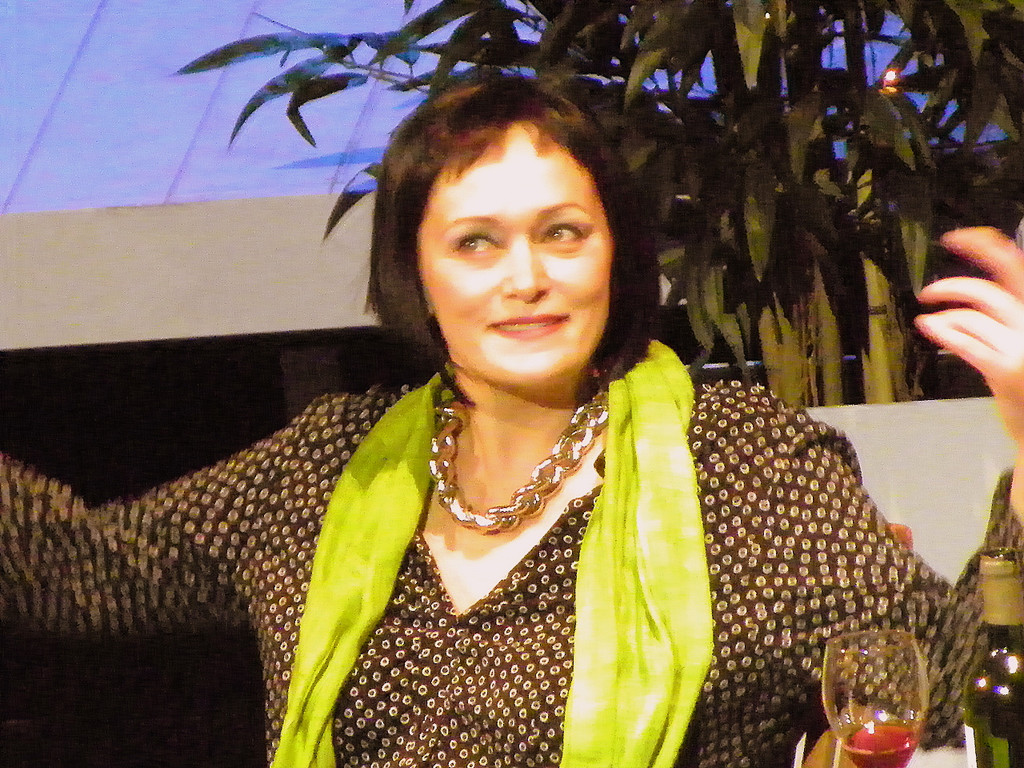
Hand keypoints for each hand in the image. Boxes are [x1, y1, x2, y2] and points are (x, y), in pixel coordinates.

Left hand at [916, 227, 1023, 515]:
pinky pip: (965, 340)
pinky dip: (943, 328)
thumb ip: (1009, 314)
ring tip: (930, 312)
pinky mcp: (1004, 370)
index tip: (960, 237)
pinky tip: (929, 325)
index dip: (987, 246)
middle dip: (959, 278)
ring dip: (946, 309)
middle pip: (996, 285)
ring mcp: (1023, 347)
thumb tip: (975, 290)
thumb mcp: (1023, 339)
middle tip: (931, 285)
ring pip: (974, 313)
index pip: (1016, 267)